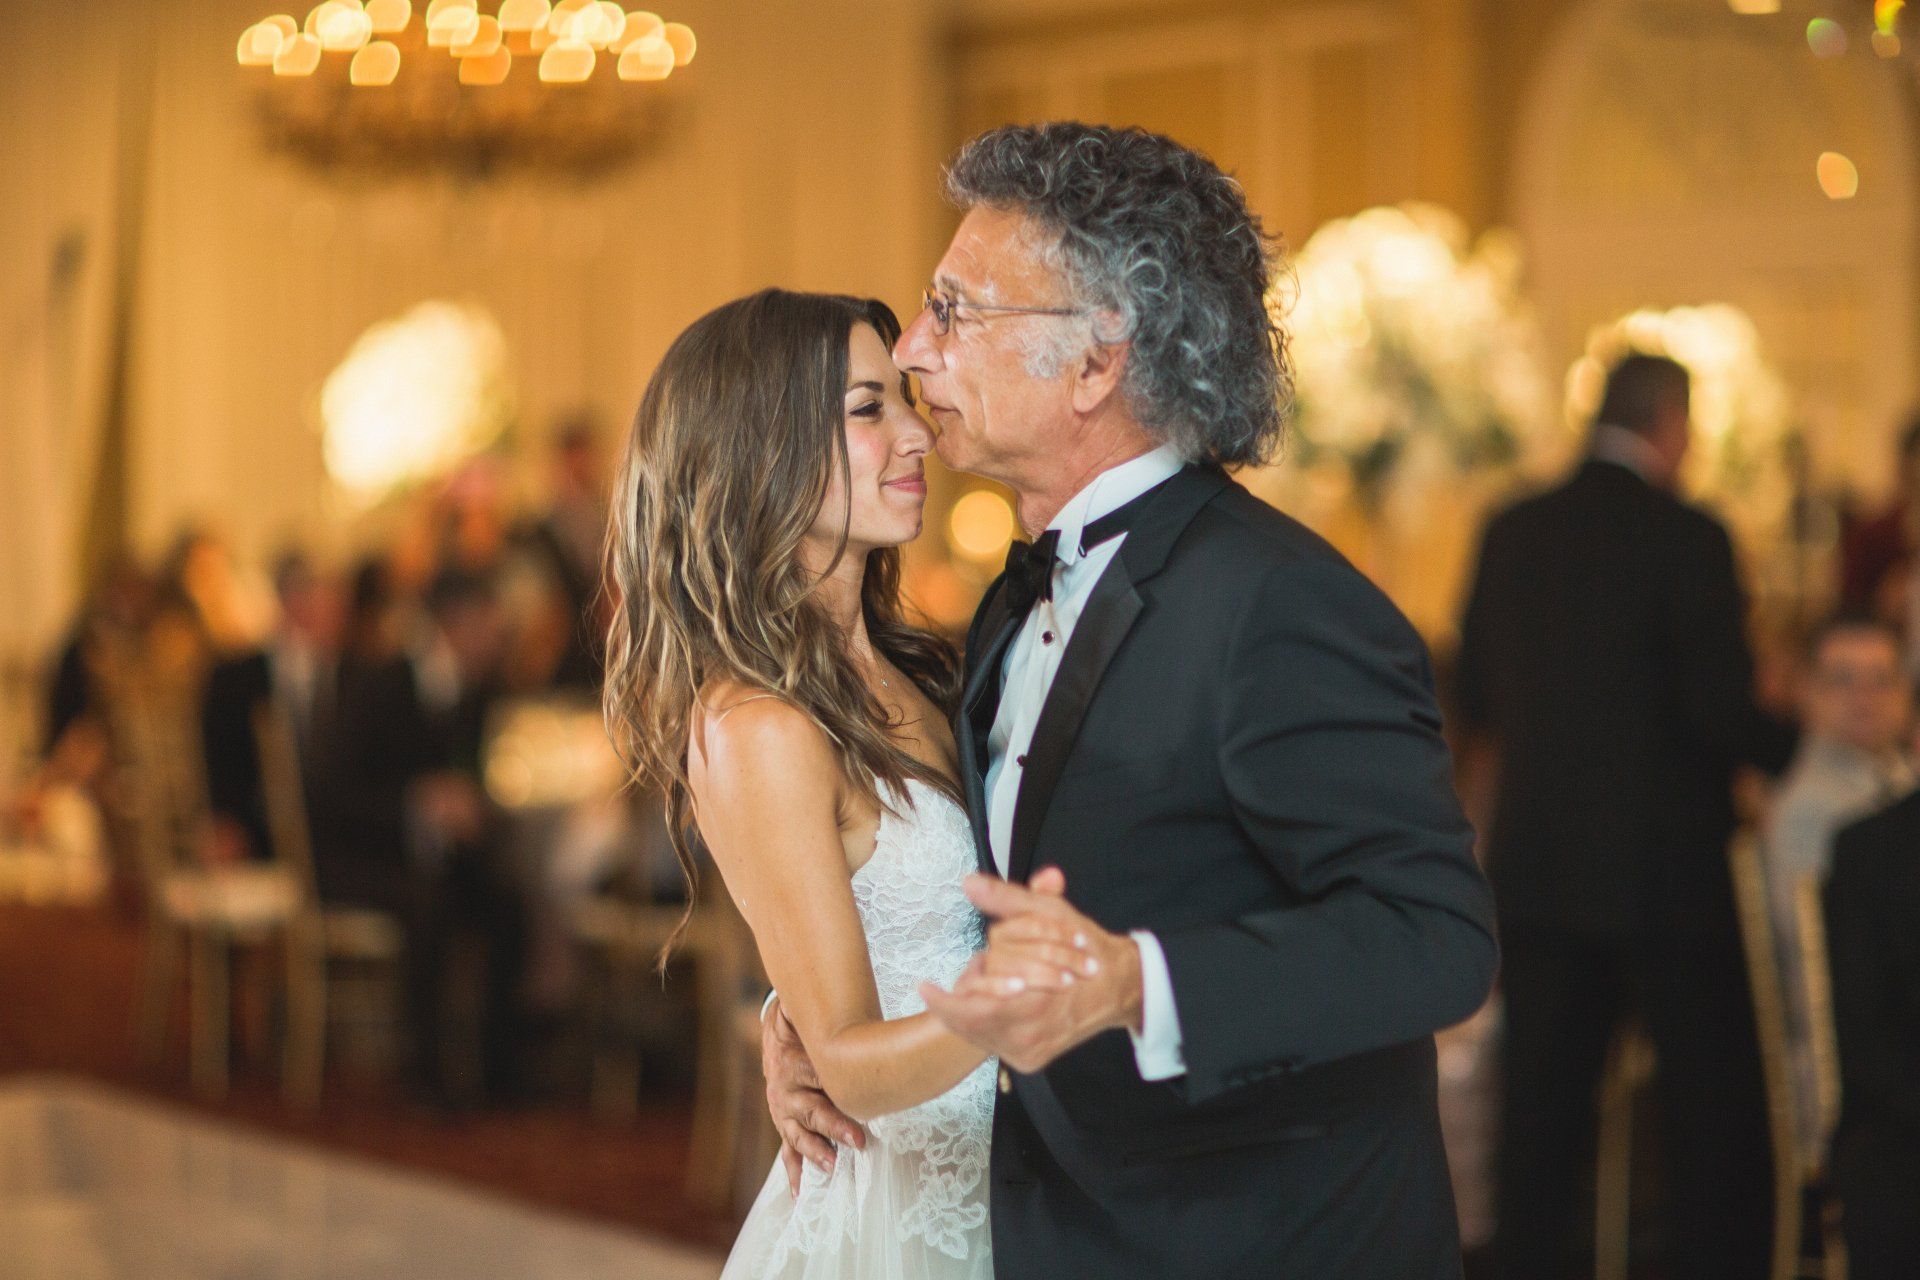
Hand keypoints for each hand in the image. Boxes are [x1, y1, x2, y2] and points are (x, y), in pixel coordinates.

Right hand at [761, 996, 865, 1195]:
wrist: (778, 1033)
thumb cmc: (801, 1024)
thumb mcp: (801, 1013)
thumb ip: (808, 1012)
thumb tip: (803, 1000)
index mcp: (792, 1062)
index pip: (817, 1076)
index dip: (837, 1087)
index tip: (859, 1098)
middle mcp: (785, 1090)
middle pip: (810, 1110)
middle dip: (834, 1126)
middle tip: (858, 1140)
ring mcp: (783, 1111)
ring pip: (798, 1134)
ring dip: (816, 1151)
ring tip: (832, 1165)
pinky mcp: (785, 1124)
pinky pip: (788, 1151)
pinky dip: (794, 1172)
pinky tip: (800, 1193)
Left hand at [919, 868, 1142, 1073]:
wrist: (1119, 987)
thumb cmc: (1086, 950)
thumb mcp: (1050, 914)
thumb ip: (1008, 900)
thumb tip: (972, 884)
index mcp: (1034, 1004)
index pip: (972, 1011)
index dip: (943, 1002)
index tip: (924, 987)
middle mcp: (1029, 1036)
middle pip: (969, 1022)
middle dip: (966, 992)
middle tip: (977, 966)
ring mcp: (1028, 1052)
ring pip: (977, 1033)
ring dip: (973, 1006)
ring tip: (990, 980)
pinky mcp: (1029, 1060)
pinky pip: (990, 1041)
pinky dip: (985, 1020)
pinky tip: (996, 999)